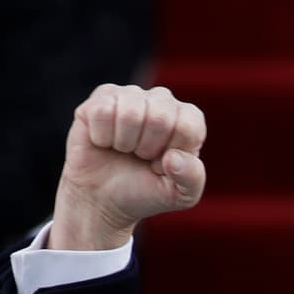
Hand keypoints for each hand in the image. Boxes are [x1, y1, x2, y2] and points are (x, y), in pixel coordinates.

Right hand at [49, 84, 205, 250]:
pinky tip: (105, 141)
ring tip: (124, 149)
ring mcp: (131, 95)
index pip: (189, 126)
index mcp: (187, 120)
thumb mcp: (180, 196)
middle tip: (141, 157)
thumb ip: (191, 179)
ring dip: (124, 143)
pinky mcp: (102, 96)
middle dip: (147, 148)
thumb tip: (173, 158)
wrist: (104, 198)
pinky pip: (102, 111)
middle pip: (160, 117)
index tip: (162, 165)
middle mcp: (162, 100)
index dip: (172, 154)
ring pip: (130, 113)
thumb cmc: (145, 192)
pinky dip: (102, 137)